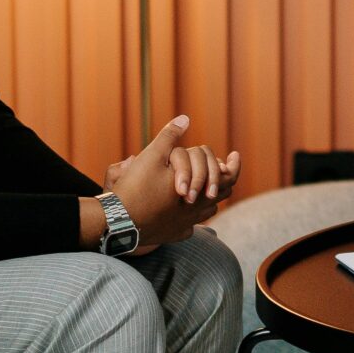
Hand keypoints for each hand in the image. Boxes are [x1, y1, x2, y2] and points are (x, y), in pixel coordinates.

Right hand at [104, 115, 234, 251]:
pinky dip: (192, 215)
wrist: (118, 222)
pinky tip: (186, 209)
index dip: (234, 165)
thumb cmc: (136, 188)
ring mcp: (185, 225)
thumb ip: (170, 137)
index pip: (228, 178)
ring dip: (210, 197)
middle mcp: (197, 211)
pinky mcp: (172, 235)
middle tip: (224, 168)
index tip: (235, 155)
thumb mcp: (152, 155)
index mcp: (198, 191)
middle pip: (221, 194)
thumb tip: (185, 118)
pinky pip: (190, 226)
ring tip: (208, 186)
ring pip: (208, 211)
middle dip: (223, 178)